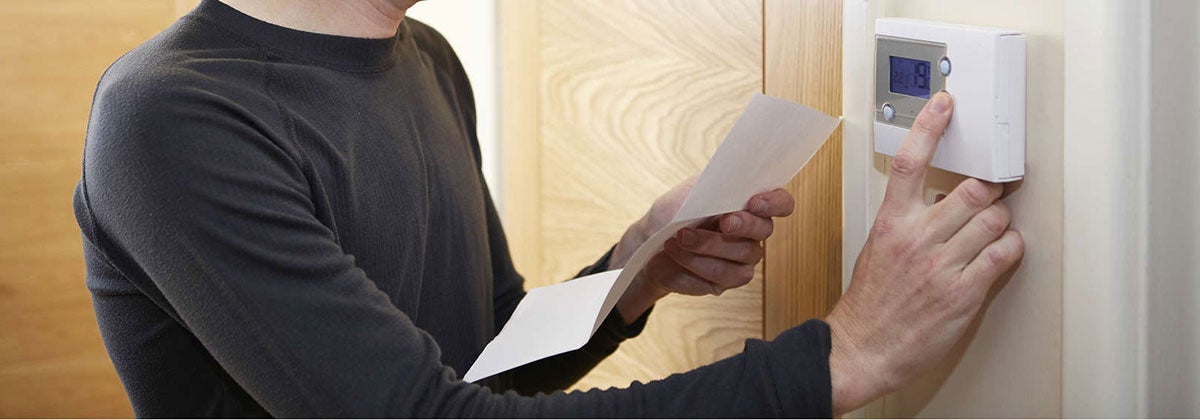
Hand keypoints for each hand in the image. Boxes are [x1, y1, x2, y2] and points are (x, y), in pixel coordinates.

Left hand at [610, 178, 795, 322]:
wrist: (650, 242)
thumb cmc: (672, 214)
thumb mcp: (687, 193)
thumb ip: (711, 190)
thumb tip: (730, 188)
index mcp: (748, 206)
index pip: (781, 203)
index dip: (774, 203)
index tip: (753, 202)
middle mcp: (753, 234)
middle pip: (763, 231)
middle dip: (741, 225)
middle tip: (721, 222)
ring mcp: (742, 261)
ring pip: (738, 258)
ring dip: (705, 248)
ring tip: (677, 239)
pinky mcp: (725, 282)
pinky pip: (717, 277)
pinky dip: (692, 265)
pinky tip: (674, 255)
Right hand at [825, 92, 1024, 414]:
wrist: (864, 346)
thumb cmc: (871, 300)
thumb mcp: (878, 246)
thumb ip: (908, 219)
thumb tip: (941, 198)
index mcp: (892, 222)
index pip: (910, 162)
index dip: (929, 127)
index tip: (944, 103)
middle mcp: (917, 238)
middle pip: (972, 189)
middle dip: (989, 190)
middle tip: (988, 195)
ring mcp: (942, 264)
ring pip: (994, 218)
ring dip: (1000, 221)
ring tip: (990, 230)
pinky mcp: (964, 291)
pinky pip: (1004, 253)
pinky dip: (1011, 247)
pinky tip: (1000, 251)